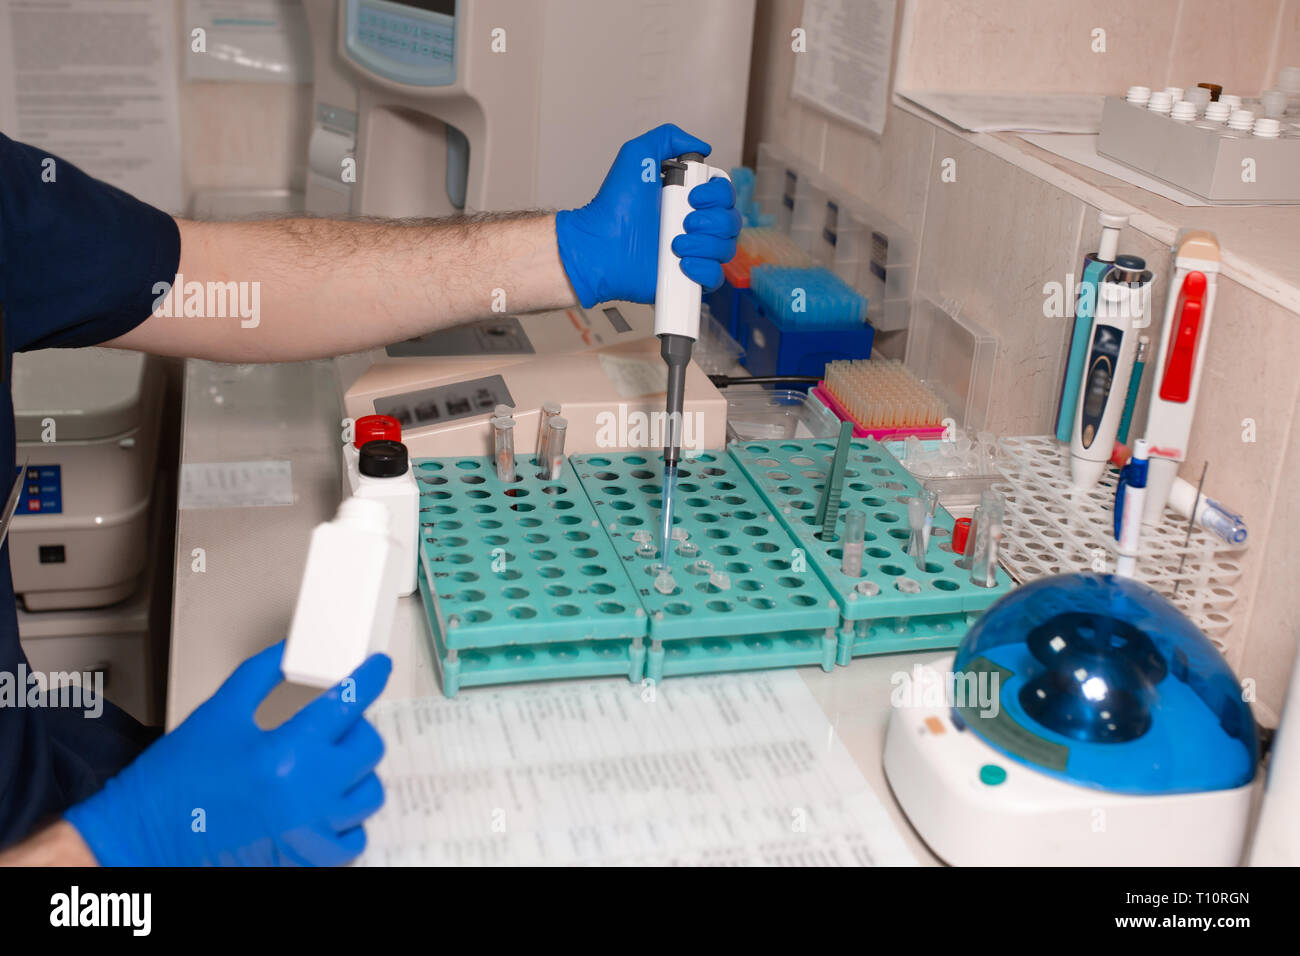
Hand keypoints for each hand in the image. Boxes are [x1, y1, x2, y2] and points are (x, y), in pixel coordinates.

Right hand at [65, 642, 390, 866]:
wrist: (143, 838)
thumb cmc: (171, 784)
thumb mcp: (217, 712)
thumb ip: (262, 673)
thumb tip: (293, 650)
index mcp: (283, 752)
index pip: (349, 702)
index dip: (370, 677)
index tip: (377, 668)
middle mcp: (304, 794)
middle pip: (369, 746)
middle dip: (357, 725)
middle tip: (337, 721)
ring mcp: (310, 831)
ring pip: (369, 792)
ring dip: (355, 772)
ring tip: (329, 764)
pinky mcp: (306, 859)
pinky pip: (354, 837)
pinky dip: (347, 819)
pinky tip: (326, 803)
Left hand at [556, 124, 740, 306]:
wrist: (601, 244)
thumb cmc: (614, 204)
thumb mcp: (637, 154)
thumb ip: (669, 137)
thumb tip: (703, 147)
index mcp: (688, 198)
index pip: (726, 195)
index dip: (718, 195)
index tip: (693, 196)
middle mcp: (694, 225)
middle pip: (732, 222)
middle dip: (713, 220)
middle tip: (685, 220)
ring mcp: (693, 253)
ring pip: (726, 249)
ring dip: (705, 244)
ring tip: (675, 243)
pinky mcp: (686, 279)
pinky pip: (715, 278)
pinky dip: (705, 270)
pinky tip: (683, 263)